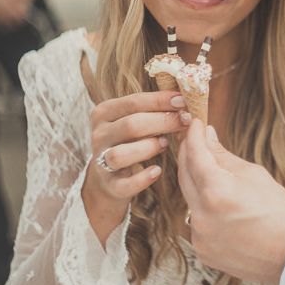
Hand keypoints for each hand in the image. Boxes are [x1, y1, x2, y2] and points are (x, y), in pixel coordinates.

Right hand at [82, 90, 188, 244]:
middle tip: (184, 121)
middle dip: (163, 122)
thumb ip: (153, 109)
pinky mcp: (109, 185)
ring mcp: (101, 161)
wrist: (110, 176)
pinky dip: (142, 178)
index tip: (183, 101)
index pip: (134, 102)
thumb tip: (184, 99)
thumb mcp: (135, 119)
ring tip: (165, 144)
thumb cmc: (131, 140)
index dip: (160, 100)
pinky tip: (157, 171)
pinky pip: (124, 184)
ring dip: (148, 147)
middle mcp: (99, 135)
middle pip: (131, 125)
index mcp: (104, 112)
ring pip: (121, 153)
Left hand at [178, 119, 284, 284]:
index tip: (195, 123)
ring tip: (211, 169)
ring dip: (196, 180)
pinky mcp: (202, 250)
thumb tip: (207, 136)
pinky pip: (196, 219)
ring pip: (189, 198)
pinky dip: (203, 206)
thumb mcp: (254, 175)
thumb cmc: (279, 211)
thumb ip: (224, 156)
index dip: (194, 135)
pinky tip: (219, 201)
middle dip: (190, 154)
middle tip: (197, 139)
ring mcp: (199, 235)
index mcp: (216, 191)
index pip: (195, 154)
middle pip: (184, 174)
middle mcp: (201, 214)